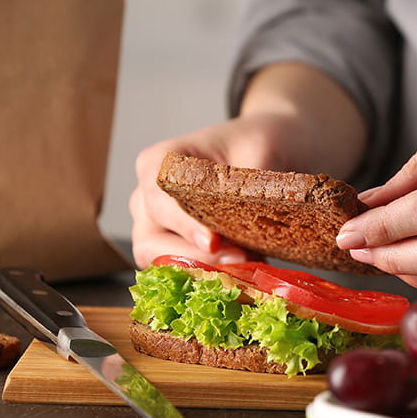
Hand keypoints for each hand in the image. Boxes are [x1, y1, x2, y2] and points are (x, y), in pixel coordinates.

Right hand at [129, 116, 291, 267]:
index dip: (184, 225)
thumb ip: (251, 181)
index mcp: (159, 162)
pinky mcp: (173, 247)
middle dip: (195, 257)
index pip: (158, 200)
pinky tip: (244, 270)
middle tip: (241, 259)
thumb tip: (258, 211)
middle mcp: (147, 195)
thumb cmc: (258, 141)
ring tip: (246, 265)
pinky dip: (208, 276)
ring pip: (160, 262)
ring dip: (201, 270)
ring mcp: (155, 225)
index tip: (215, 242)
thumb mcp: (263, 148)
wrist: (268, 148)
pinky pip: (179, 271)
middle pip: (151, 240)